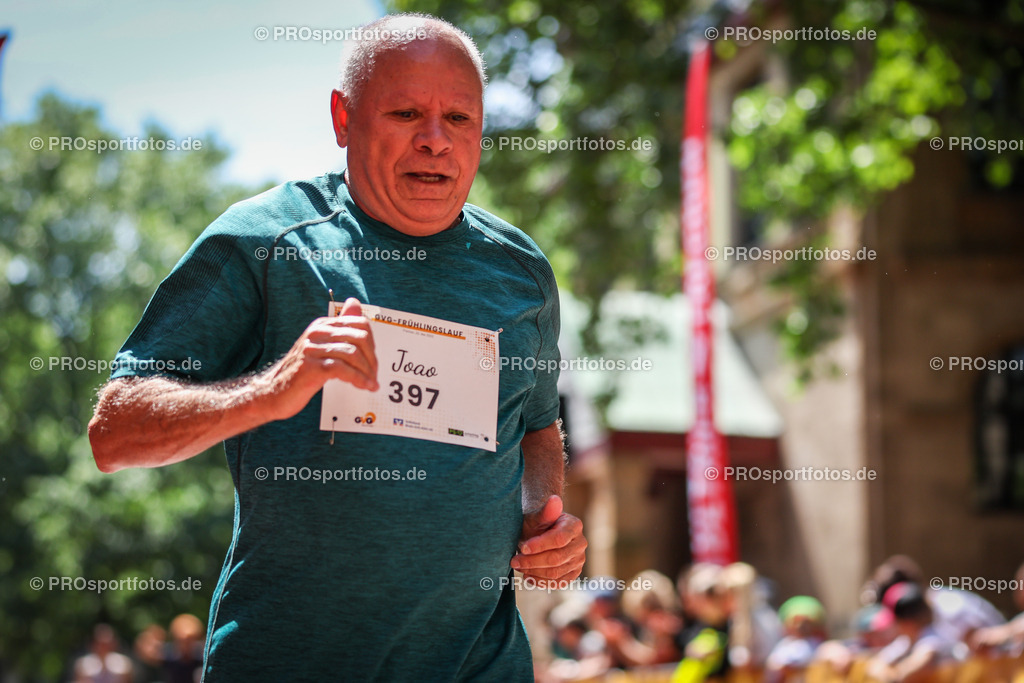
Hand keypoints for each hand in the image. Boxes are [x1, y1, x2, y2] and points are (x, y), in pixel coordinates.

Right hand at [254, 297, 377, 420]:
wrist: (272, 393)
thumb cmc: (300, 372)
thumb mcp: (321, 347)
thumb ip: (340, 328)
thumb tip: (354, 302)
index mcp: (321, 325)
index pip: (359, 324)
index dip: (372, 343)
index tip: (372, 360)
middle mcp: (317, 333)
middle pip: (360, 338)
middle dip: (372, 358)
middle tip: (373, 375)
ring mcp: (313, 350)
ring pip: (353, 354)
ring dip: (367, 372)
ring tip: (371, 384)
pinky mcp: (311, 368)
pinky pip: (343, 370)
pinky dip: (358, 379)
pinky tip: (364, 386)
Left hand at [511, 495, 585, 582]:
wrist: (540, 533)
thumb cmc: (536, 524)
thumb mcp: (536, 516)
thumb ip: (545, 511)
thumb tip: (554, 499)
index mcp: (574, 526)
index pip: (558, 539)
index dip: (540, 545)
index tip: (523, 548)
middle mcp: (581, 543)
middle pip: (557, 558)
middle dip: (533, 561)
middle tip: (514, 561)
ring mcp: (579, 560)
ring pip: (556, 573)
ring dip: (534, 572)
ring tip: (519, 566)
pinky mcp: (574, 573)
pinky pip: (558, 583)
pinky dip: (541, 581)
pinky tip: (528, 575)